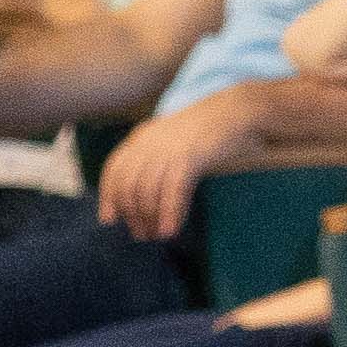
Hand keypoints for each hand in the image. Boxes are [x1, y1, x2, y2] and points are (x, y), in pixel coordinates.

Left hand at [91, 83, 273, 240]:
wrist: (237, 111)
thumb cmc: (211, 131)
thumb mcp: (175, 140)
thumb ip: (157, 158)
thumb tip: (146, 192)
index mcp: (142, 137)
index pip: (114, 170)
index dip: (108, 197)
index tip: (110, 220)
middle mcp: (149, 142)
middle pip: (128, 184)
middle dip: (132, 214)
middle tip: (142, 234)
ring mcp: (168, 149)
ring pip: (147, 190)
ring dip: (149, 218)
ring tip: (157, 235)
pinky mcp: (189, 156)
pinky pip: (172, 191)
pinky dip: (169, 213)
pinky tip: (170, 231)